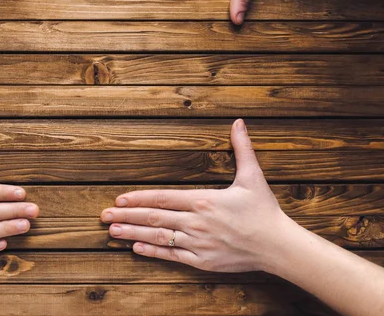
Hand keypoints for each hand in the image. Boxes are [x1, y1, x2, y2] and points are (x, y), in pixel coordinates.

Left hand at [101, 119, 288, 271]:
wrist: (279, 246)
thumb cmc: (264, 211)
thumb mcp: (253, 176)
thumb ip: (242, 148)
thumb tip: (239, 122)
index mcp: (204, 201)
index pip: (162, 198)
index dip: (138, 198)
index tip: (119, 198)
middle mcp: (197, 222)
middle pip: (154, 218)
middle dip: (126, 216)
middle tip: (103, 215)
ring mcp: (198, 244)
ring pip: (159, 238)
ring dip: (133, 234)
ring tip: (112, 232)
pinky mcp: (203, 261)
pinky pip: (173, 256)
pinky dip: (153, 252)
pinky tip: (136, 248)